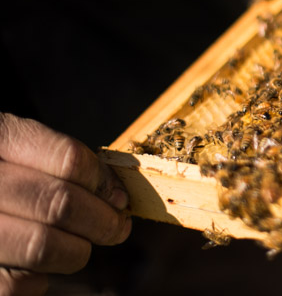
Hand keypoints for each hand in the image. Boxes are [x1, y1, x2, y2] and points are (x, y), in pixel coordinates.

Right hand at [0, 112, 130, 295]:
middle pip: (59, 204)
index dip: (103, 182)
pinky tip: (39, 265)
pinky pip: (16, 283)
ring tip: (79, 247)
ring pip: (42, 247)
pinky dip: (40, 278)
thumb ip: (61, 164)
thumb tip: (115, 197)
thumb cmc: (3, 173)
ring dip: (76, 251)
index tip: (119, 197)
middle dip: (101, 221)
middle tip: (117, 228)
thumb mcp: (18, 148)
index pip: (68, 159)